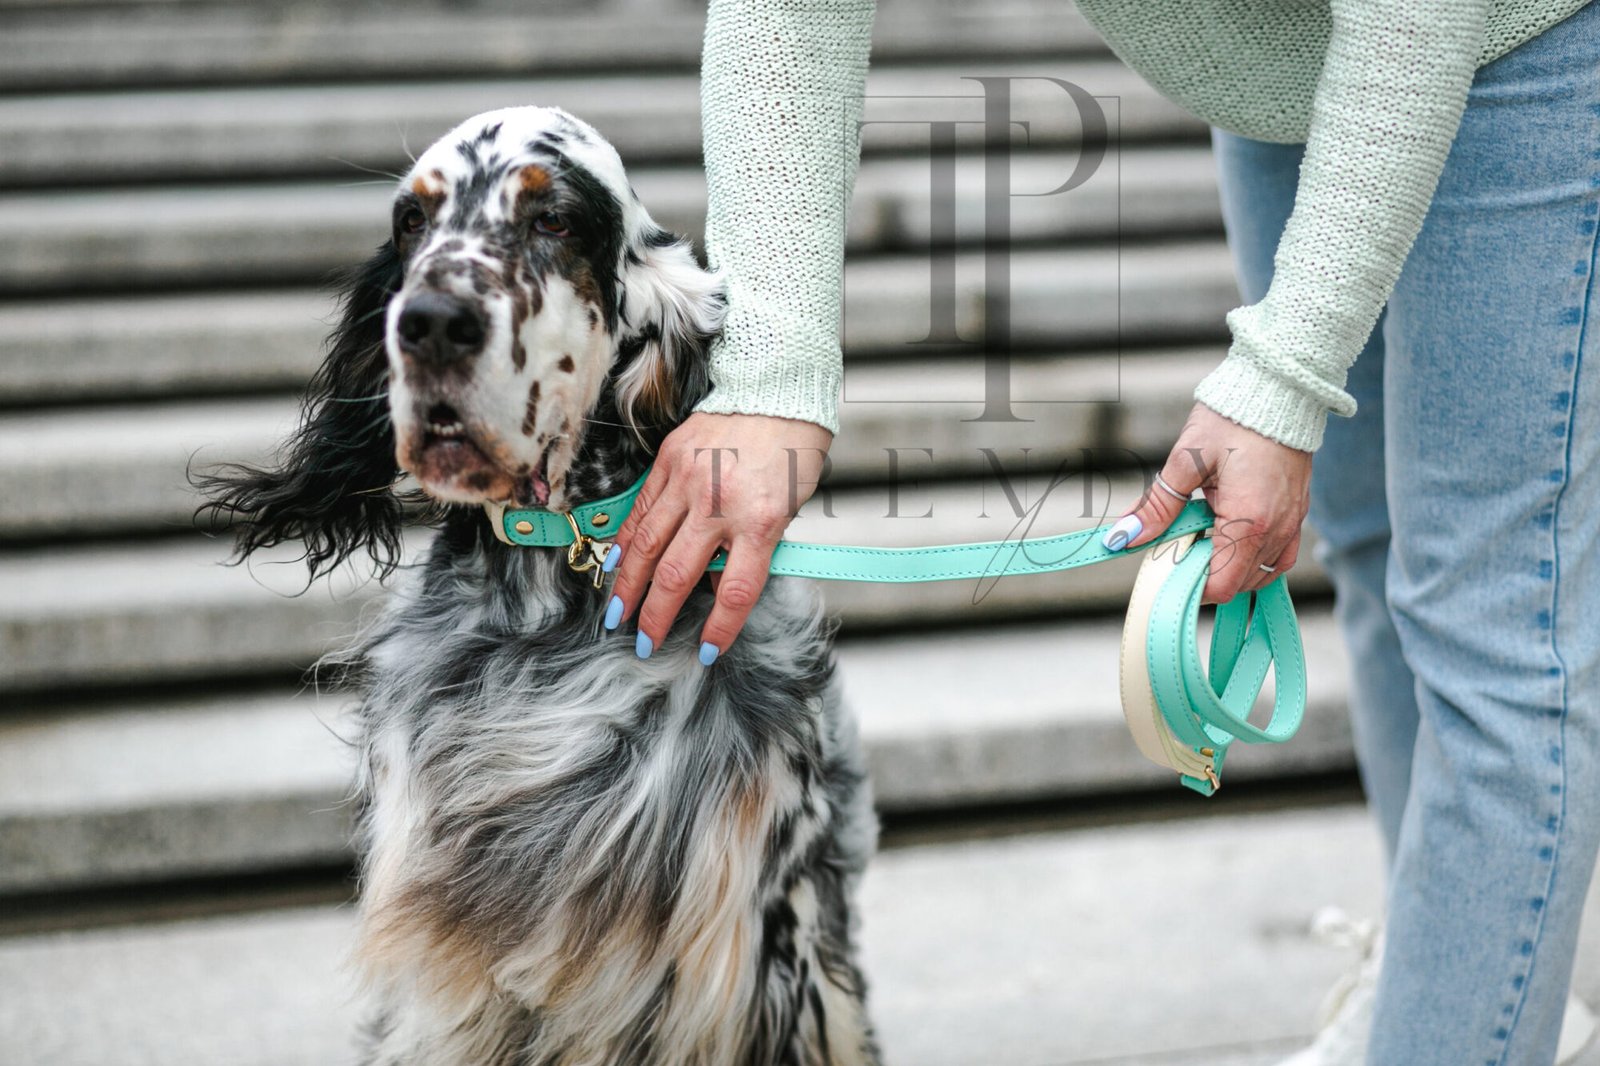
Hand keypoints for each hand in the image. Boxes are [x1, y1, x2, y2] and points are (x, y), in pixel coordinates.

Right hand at [605, 412, 831, 662]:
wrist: (776, 387)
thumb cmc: (792, 451)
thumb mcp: (789, 507)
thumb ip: (755, 549)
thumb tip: (718, 587)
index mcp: (762, 519)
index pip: (737, 590)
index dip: (720, 628)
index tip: (707, 653)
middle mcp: (721, 502)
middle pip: (677, 574)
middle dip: (656, 617)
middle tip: (644, 643)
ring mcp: (689, 479)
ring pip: (646, 544)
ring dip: (628, 585)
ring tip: (616, 614)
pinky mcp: (669, 460)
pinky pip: (641, 509)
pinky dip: (625, 542)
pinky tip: (616, 565)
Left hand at [1107, 402, 1312, 603]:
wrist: (1279, 387)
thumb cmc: (1233, 418)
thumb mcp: (1186, 460)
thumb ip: (1157, 505)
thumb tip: (1122, 536)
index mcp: (1249, 520)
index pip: (1220, 585)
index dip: (1189, 584)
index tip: (1165, 566)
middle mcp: (1277, 529)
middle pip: (1238, 585)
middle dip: (1204, 574)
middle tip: (1179, 544)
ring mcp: (1292, 524)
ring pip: (1260, 575)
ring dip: (1228, 566)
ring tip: (1203, 533)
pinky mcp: (1298, 514)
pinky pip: (1278, 556)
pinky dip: (1253, 558)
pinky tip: (1229, 535)